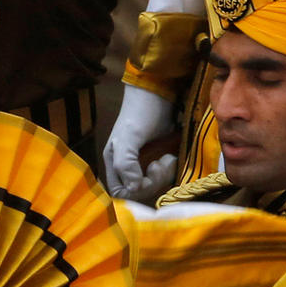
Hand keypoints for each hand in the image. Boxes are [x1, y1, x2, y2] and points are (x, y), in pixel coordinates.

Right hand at [103, 83, 179, 201]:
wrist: (159, 94)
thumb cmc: (140, 113)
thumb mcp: (129, 137)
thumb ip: (125, 163)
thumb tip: (133, 188)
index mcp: (114, 162)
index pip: (122, 192)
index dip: (136, 190)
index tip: (148, 174)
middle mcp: (127, 166)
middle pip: (139, 192)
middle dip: (153, 181)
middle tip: (161, 162)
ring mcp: (144, 164)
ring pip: (153, 186)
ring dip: (164, 175)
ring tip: (168, 157)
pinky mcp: (158, 160)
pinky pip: (163, 177)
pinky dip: (170, 171)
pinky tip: (171, 157)